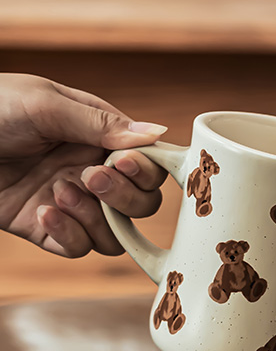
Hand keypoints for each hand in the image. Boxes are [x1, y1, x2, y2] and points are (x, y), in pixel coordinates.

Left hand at [0, 73, 168, 256]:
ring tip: (58, 193)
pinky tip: (41, 212)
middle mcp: (91, 172)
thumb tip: (157, 134)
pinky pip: (80, 248)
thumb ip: (101, 123)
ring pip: (117, 234)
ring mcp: (71, 203)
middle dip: (123, 198)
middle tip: (89, 177)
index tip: (121, 163)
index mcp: (99, 138)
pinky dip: (68, 235)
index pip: (148, 166)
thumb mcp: (44, 103)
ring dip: (95, 219)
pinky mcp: (46, 229)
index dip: (145, 172)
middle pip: (142, 205)